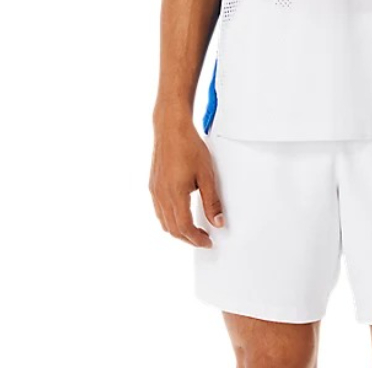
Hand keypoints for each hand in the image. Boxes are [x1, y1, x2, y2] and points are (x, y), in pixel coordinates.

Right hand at [148, 119, 223, 246]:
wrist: (171, 128)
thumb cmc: (189, 147)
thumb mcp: (207, 175)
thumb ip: (211, 201)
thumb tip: (217, 221)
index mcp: (175, 195)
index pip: (184, 228)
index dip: (197, 239)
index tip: (208, 242)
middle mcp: (161, 196)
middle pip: (172, 229)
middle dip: (188, 238)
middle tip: (203, 239)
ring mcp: (155, 191)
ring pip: (164, 222)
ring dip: (178, 230)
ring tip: (194, 230)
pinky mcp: (153, 185)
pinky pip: (159, 211)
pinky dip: (169, 219)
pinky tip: (180, 215)